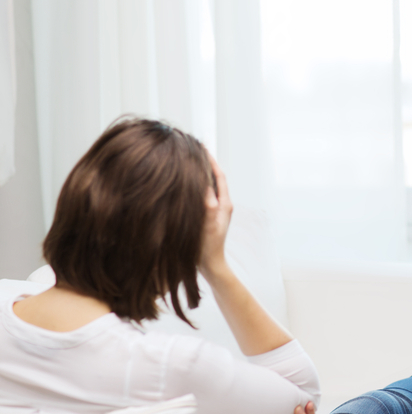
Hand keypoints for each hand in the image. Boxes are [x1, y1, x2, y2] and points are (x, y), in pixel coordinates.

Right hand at [199, 153, 232, 277]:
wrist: (210, 265)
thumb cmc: (209, 247)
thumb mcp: (208, 226)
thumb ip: (209, 207)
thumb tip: (206, 187)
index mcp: (225, 204)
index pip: (219, 177)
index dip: (211, 162)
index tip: (202, 148)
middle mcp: (221, 205)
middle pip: (214, 179)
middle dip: (205, 164)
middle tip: (194, 150)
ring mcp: (215, 210)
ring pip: (208, 187)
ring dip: (200, 174)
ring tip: (189, 162)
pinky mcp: (207, 216)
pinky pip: (202, 195)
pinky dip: (195, 186)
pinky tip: (185, 184)